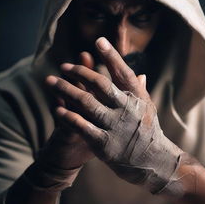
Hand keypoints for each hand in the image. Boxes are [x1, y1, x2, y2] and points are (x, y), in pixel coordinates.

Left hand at [46, 37, 182, 193]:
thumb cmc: (149, 132)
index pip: (123, 71)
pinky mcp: (104, 143)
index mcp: (138, 97)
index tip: (98, 41)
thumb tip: (141, 73)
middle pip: (99, 83)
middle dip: (79, 72)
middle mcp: (127, 107)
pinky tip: (56, 108)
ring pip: (86, 101)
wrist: (153, 162)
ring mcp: (115, 125)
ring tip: (50, 81)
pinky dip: (67, 115)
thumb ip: (141, 91)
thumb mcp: (148, 109)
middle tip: (64, 66)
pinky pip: (81, 125)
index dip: (111, 55)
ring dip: (66, 89)